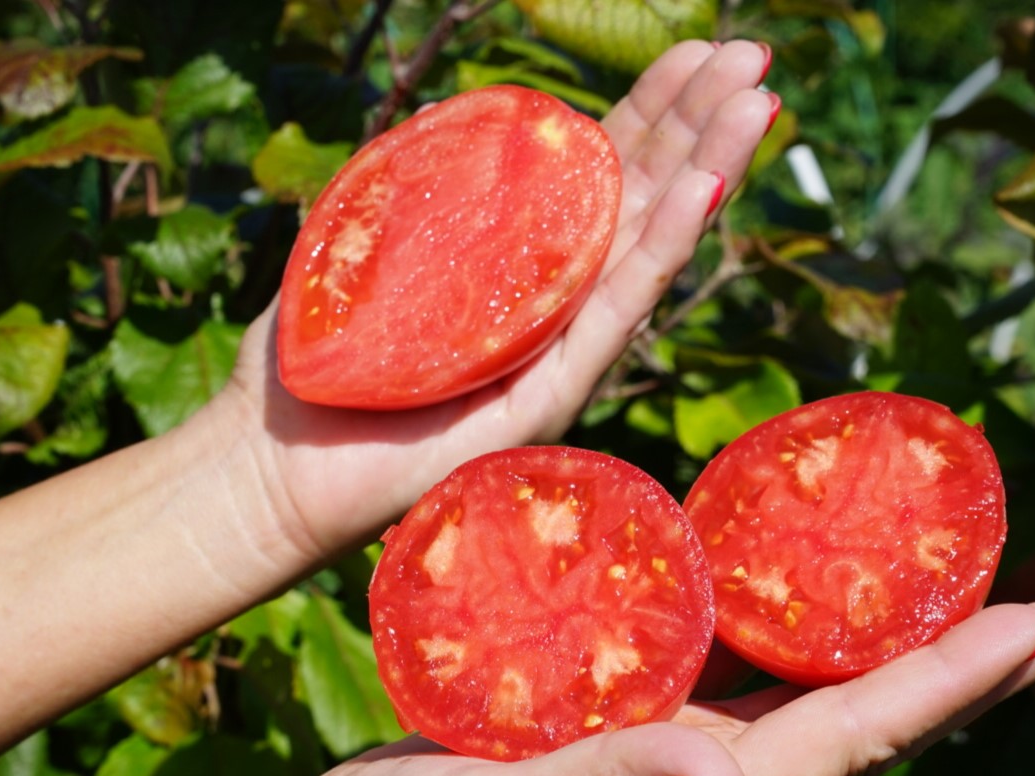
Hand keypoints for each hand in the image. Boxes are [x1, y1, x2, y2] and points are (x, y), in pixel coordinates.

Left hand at [214, 40, 775, 564]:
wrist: (278, 466)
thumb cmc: (318, 355)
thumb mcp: (367, 241)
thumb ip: (426, 183)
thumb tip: (470, 114)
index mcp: (518, 257)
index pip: (597, 170)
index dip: (648, 108)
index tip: (694, 50)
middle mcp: (553, 299)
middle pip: (640, 196)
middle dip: (699, 122)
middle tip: (753, 58)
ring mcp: (558, 348)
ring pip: (646, 246)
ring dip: (706, 172)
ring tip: (756, 106)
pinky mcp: (549, 396)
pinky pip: (614, 312)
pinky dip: (661, 249)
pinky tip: (702, 191)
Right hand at [235, 602, 1034, 775]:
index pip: (857, 735)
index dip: (961, 681)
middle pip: (860, 708)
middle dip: (958, 659)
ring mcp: (666, 742)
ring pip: (802, 680)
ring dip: (881, 631)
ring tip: (941, 573)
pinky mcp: (618, 713)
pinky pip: (721, 655)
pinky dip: (777, 615)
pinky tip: (788, 571)